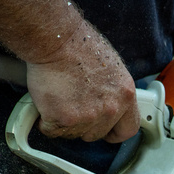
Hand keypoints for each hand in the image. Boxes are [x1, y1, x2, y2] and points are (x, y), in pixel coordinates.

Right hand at [25, 20, 139, 142]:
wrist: (55, 39)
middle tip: (72, 106)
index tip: (106, 132)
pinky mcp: (66, 119)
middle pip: (97, 134)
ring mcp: (89, 116)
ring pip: (74, 134)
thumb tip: (105, 104)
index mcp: (126, 94)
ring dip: (63, 123)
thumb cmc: (77, 45)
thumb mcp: (110, 69)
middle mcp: (111, 108)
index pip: (128, 128)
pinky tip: (46, 104)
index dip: (114, 133)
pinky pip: (52, 131)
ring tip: (59, 98)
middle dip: (83, 125)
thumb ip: (112, 92)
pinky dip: (44, 121)